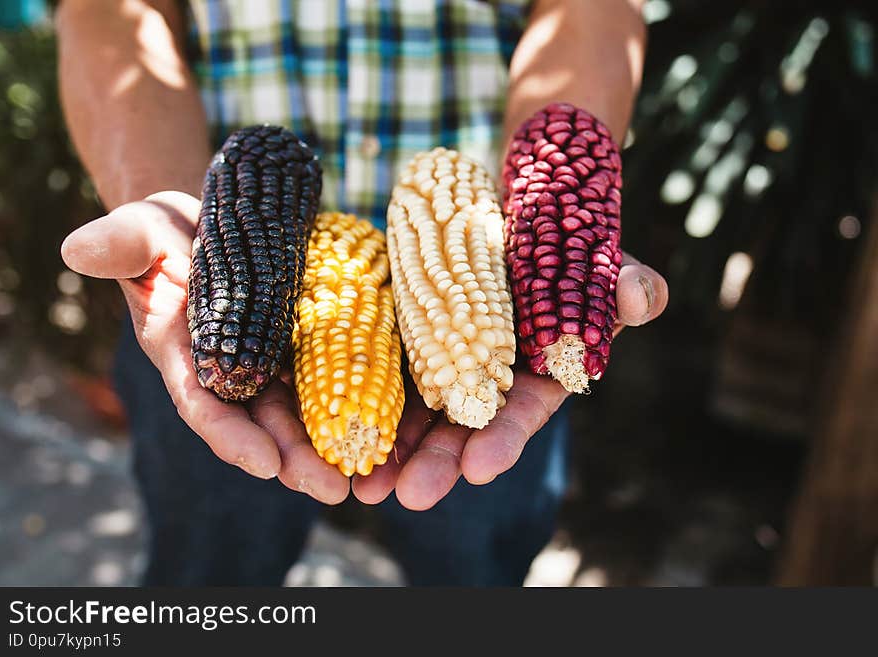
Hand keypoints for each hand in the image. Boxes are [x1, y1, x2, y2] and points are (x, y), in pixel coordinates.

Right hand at [61, 192, 350, 503]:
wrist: (206, 219)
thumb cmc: (164, 230)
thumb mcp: (141, 230)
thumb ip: (119, 245)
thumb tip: (77, 248)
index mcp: (182, 354)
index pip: (204, 404)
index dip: (231, 437)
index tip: (265, 465)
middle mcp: (226, 368)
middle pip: (260, 423)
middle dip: (294, 459)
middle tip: (334, 490)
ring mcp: (265, 360)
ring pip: (297, 411)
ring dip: (326, 445)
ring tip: (363, 475)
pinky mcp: (298, 343)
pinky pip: (327, 375)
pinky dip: (350, 399)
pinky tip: (381, 424)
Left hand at [352, 253, 667, 509]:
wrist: (510, 210)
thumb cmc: (565, 240)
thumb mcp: (598, 257)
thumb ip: (624, 282)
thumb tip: (644, 296)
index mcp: (536, 372)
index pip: (521, 413)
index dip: (503, 439)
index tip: (480, 467)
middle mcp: (487, 376)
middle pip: (463, 428)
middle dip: (438, 463)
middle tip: (409, 496)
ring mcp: (442, 359)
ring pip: (416, 411)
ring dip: (391, 449)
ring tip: (364, 483)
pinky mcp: (407, 334)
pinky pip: (383, 369)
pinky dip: (361, 395)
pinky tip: (335, 423)